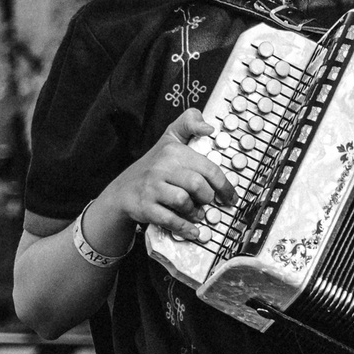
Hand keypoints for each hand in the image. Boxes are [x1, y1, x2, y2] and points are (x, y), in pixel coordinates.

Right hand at [102, 109, 237, 242]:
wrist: (123, 191)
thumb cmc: (154, 166)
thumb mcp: (170, 138)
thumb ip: (189, 123)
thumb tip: (209, 127)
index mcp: (172, 150)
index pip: (207, 168)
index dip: (224, 185)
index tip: (230, 196)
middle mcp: (161, 167)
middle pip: (197, 185)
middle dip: (208, 197)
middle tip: (208, 202)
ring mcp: (152, 187)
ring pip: (183, 201)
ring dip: (195, 212)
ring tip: (197, 213)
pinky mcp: (145, 207)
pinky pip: (170, 219)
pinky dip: (185, 227)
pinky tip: (193, 230)